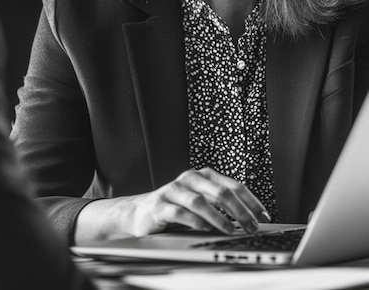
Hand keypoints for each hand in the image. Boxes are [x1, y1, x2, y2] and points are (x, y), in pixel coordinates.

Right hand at [129, 167, 269, 236]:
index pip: (233, 185)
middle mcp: (190, 179)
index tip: (264, 216)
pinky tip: (205, 229)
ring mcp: (174, 190)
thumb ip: (222, 206)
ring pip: (200, 201)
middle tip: (251, 226)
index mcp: (203, 176)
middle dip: (239, 211)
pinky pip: (179, 212)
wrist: (143, 212)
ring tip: (230, 230)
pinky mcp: (160, 205)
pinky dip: (194, 221)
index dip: (251, 201)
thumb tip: (251, 220)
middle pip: (219, 191)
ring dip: (219, 217)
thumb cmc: (177, 208)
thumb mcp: (202, 203)